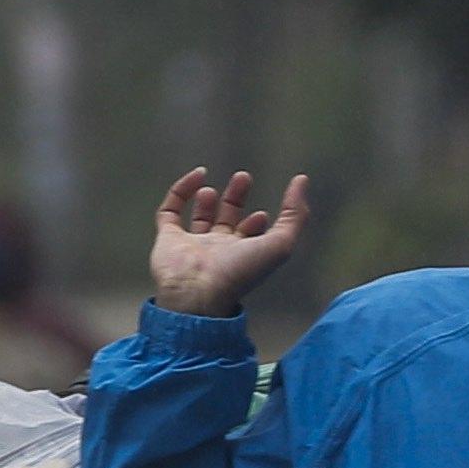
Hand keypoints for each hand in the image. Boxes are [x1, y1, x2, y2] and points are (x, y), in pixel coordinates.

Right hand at [148, 168, 317, 317]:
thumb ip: (294, 214)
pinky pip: (170, 210)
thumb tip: (302, 180)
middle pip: (226, 220)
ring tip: (214, 188)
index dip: (257, 222)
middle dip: (236, 198)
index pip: (249, 236)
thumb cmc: (240, 272)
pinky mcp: (167, 238)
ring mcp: (191, 244)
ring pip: (199, 217)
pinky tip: (198, 175)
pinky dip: (182, 190)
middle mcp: (216, 250)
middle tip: (243, 177)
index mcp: (241, 257)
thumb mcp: (280, 244)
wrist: (197, 292)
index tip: (262, 215)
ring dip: (207, 198)